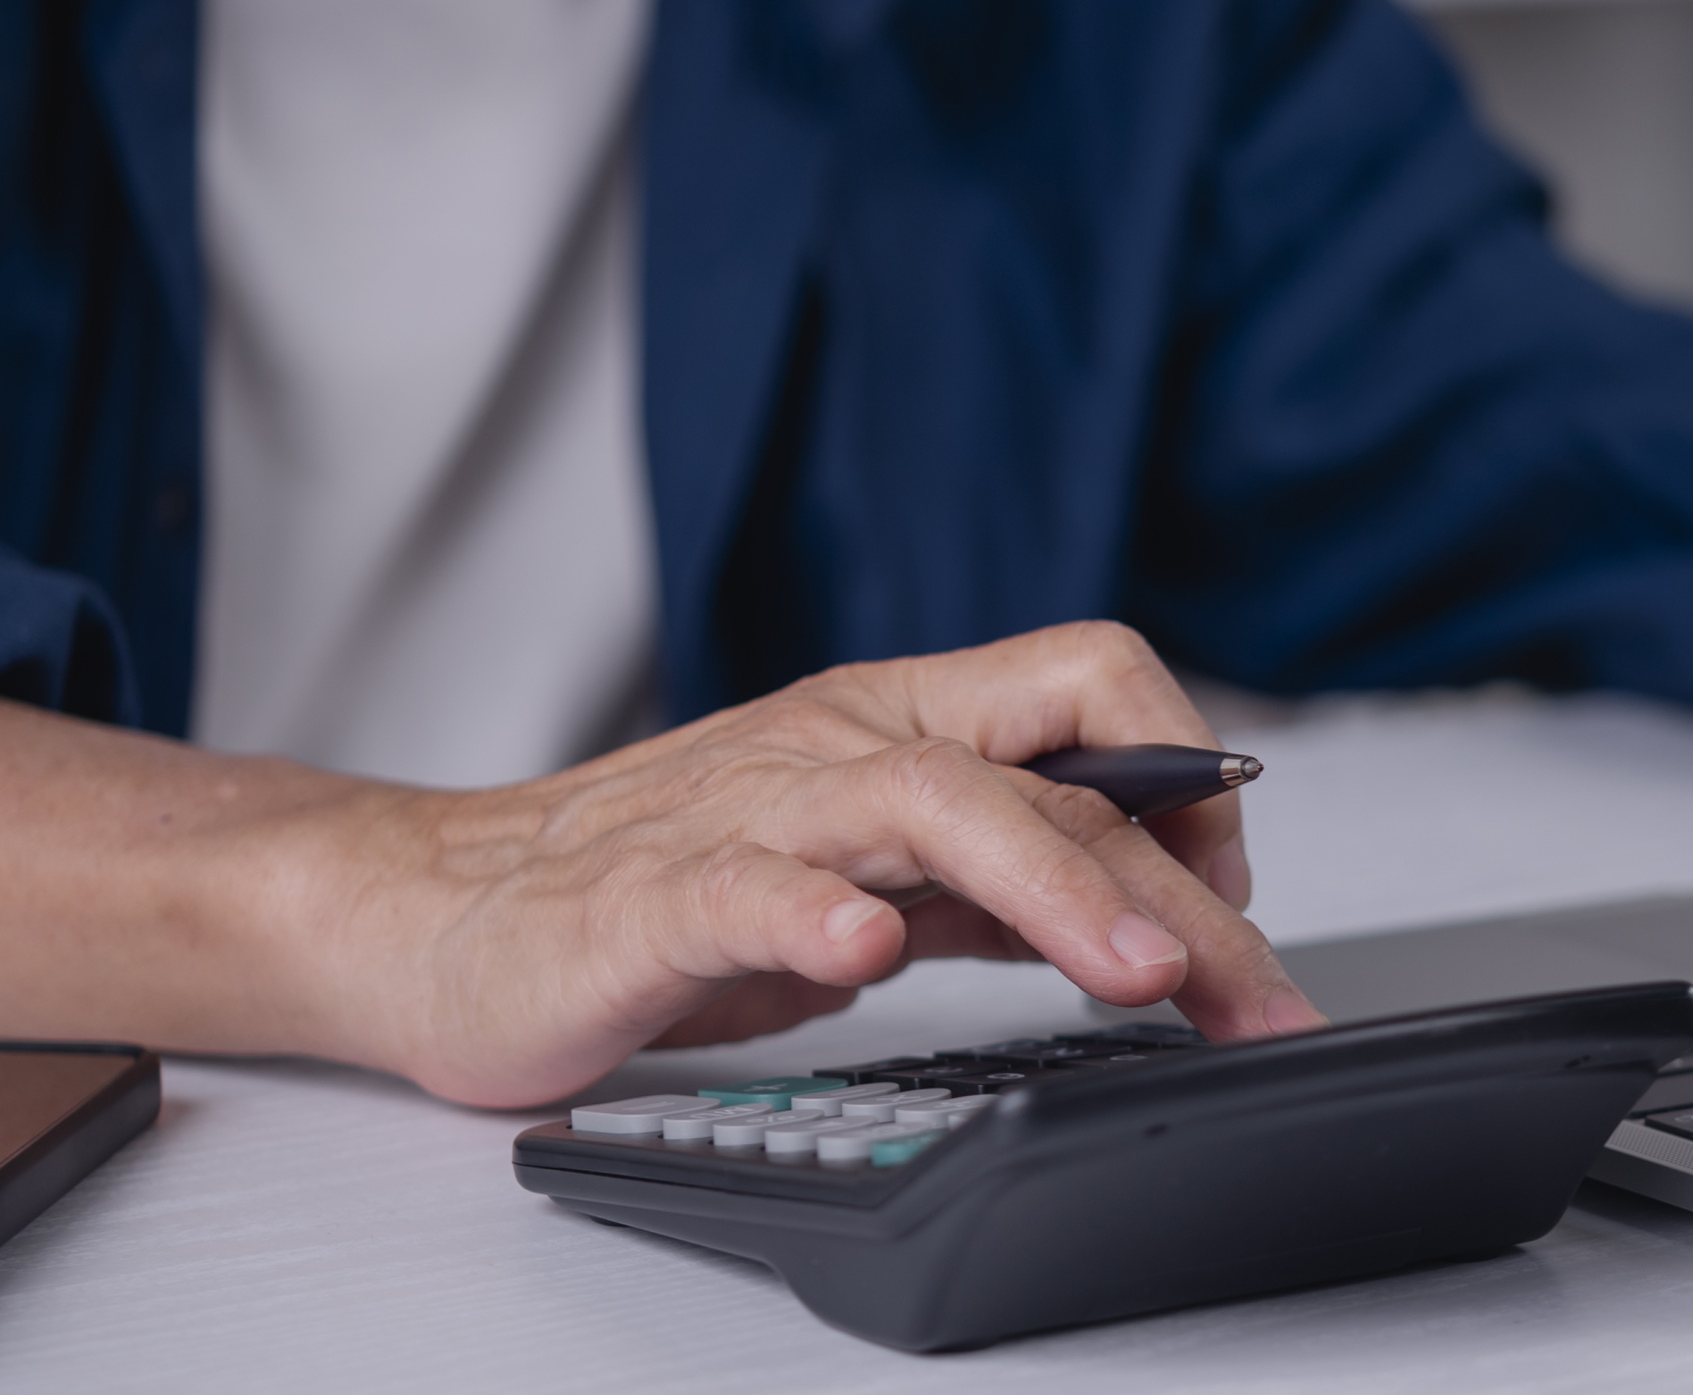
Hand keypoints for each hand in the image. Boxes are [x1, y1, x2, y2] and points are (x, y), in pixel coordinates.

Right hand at [0, 621, 1319, 1110]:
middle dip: (1178, 886)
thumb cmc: (653, 889)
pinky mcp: (648, 898)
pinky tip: (863, 955)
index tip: (1237, 906)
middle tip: (1251, 992)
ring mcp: (748, 815)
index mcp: (898, 728)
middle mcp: (839, 748)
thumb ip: (993, 877)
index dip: (1192, 785)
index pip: (1092, 701)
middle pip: (1045, 772)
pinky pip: (743, 892)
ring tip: (1136, 968)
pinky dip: (811, 917)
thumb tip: (1152, 895)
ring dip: (1052, 883)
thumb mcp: (865, 877)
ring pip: (927, 804)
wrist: (441, 913)